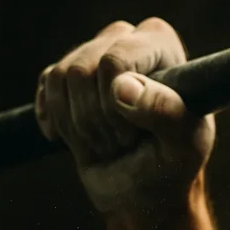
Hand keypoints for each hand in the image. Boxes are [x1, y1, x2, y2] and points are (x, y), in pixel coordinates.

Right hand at [35, 18, 214, 214]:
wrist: (142, 190)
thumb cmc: (171, 165)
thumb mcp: (184, 146)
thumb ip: (166, 114)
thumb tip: (122, 87)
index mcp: (161, 43)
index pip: (115, 59)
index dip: (114, 104)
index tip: (135, 133)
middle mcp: (127, 39)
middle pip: (81, 70)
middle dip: (95, 119)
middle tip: (121, 143)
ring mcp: (94, 54)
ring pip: (59, 78)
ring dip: (78, 126)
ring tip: (106, 142)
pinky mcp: (68, 76)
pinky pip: (46, 86)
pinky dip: (57, 123)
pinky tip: (79, 140)